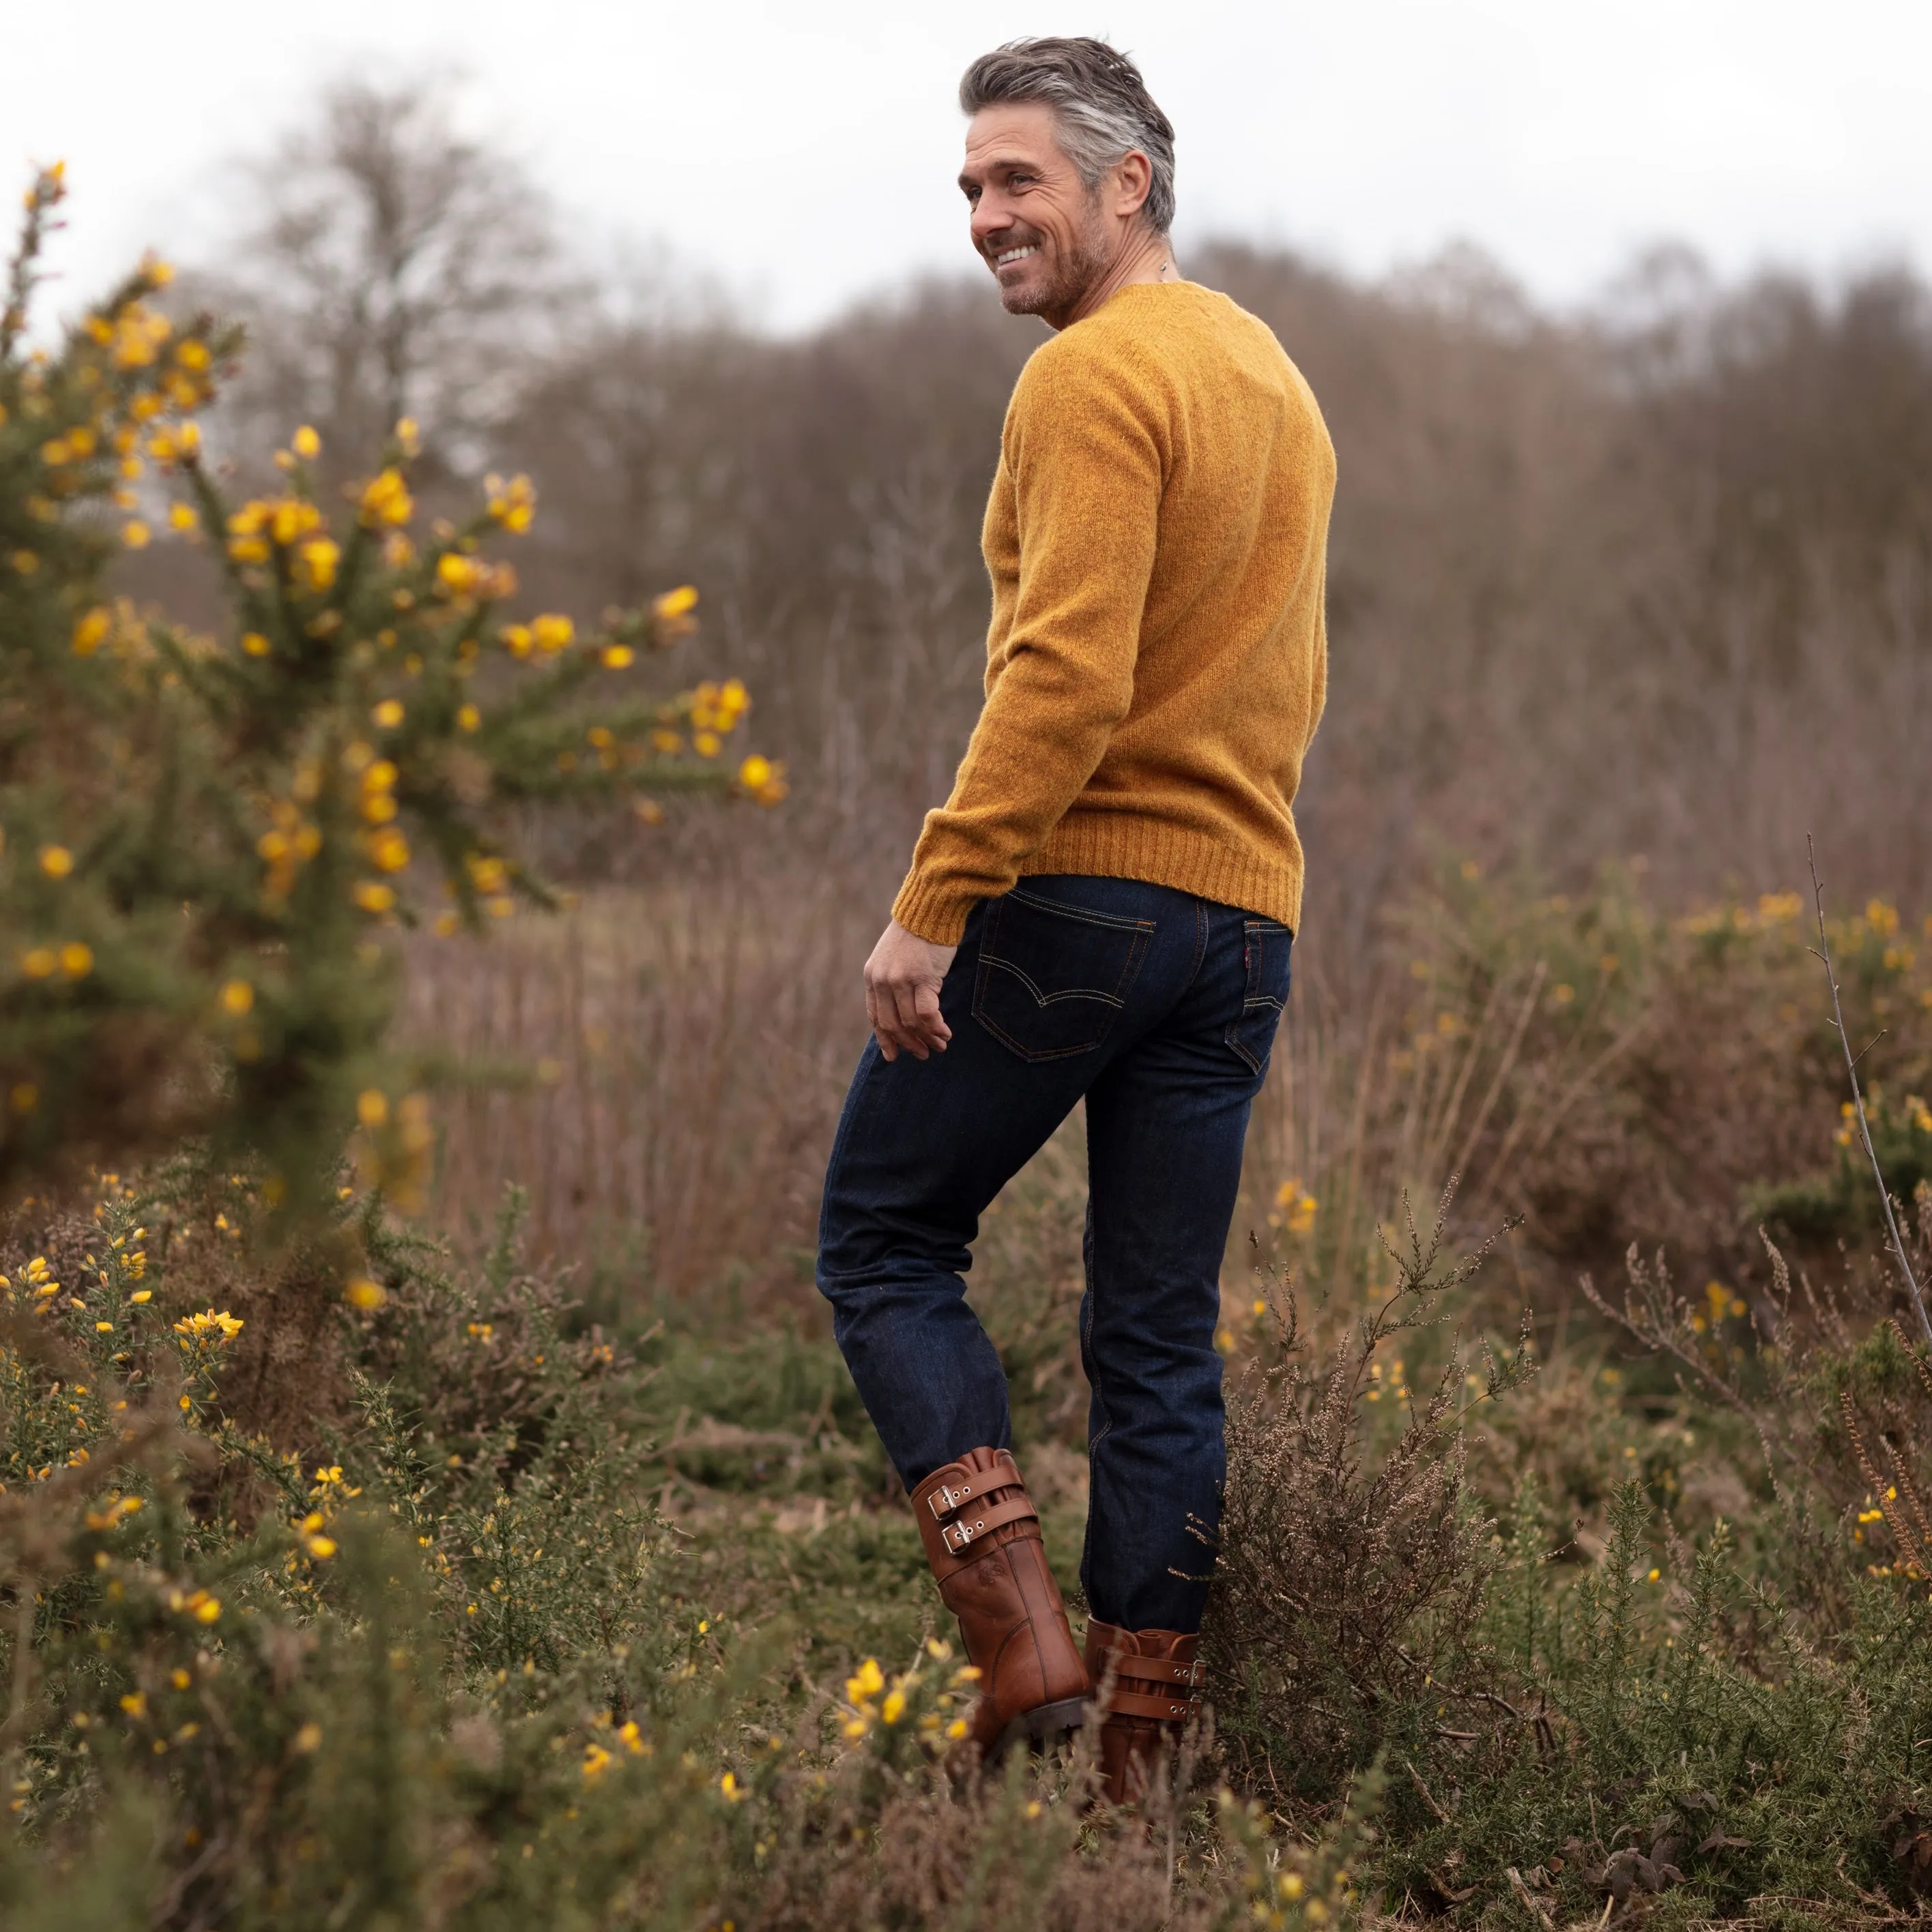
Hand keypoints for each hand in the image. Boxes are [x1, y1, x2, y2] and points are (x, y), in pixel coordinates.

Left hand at [863, 919, 956, 1061]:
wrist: (930, 908)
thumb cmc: (917, 934)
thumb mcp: (893, 958)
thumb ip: (891, 982)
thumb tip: (900, 1011)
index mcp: (872, 977)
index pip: (875, 1017)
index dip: (885, 1040)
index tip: (894, 1055)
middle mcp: (882, 980)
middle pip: (891, 1024)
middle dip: (908, 1044)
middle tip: (923, 1054)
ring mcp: (900, 980)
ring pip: (910, 1022)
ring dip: (927, 1038)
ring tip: (940, 1045)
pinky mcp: (922, 978)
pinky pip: (927, 1013)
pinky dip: (936, 1027)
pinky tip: (945, 1033)